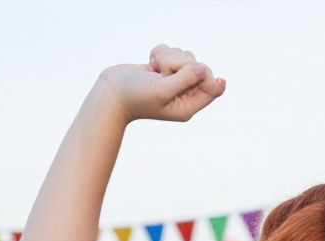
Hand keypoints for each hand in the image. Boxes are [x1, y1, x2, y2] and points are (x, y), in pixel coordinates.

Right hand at [98, 45, 224, 124]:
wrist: (112, 92)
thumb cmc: (136, 96)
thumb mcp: (162, 90)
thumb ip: (185, 80)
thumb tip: (204, 68)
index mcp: (188, 106)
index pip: (212, 88)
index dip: (206, 74)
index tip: (194, 69)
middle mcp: (184, 94)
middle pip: (199, 67)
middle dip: (180, 63)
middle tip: (164, 73)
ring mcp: (175, 80)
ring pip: (185, 56)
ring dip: (168, 58)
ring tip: (155, 71)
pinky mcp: (165, 68)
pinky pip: (172, 50)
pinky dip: (160, 53)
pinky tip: (151, 65)